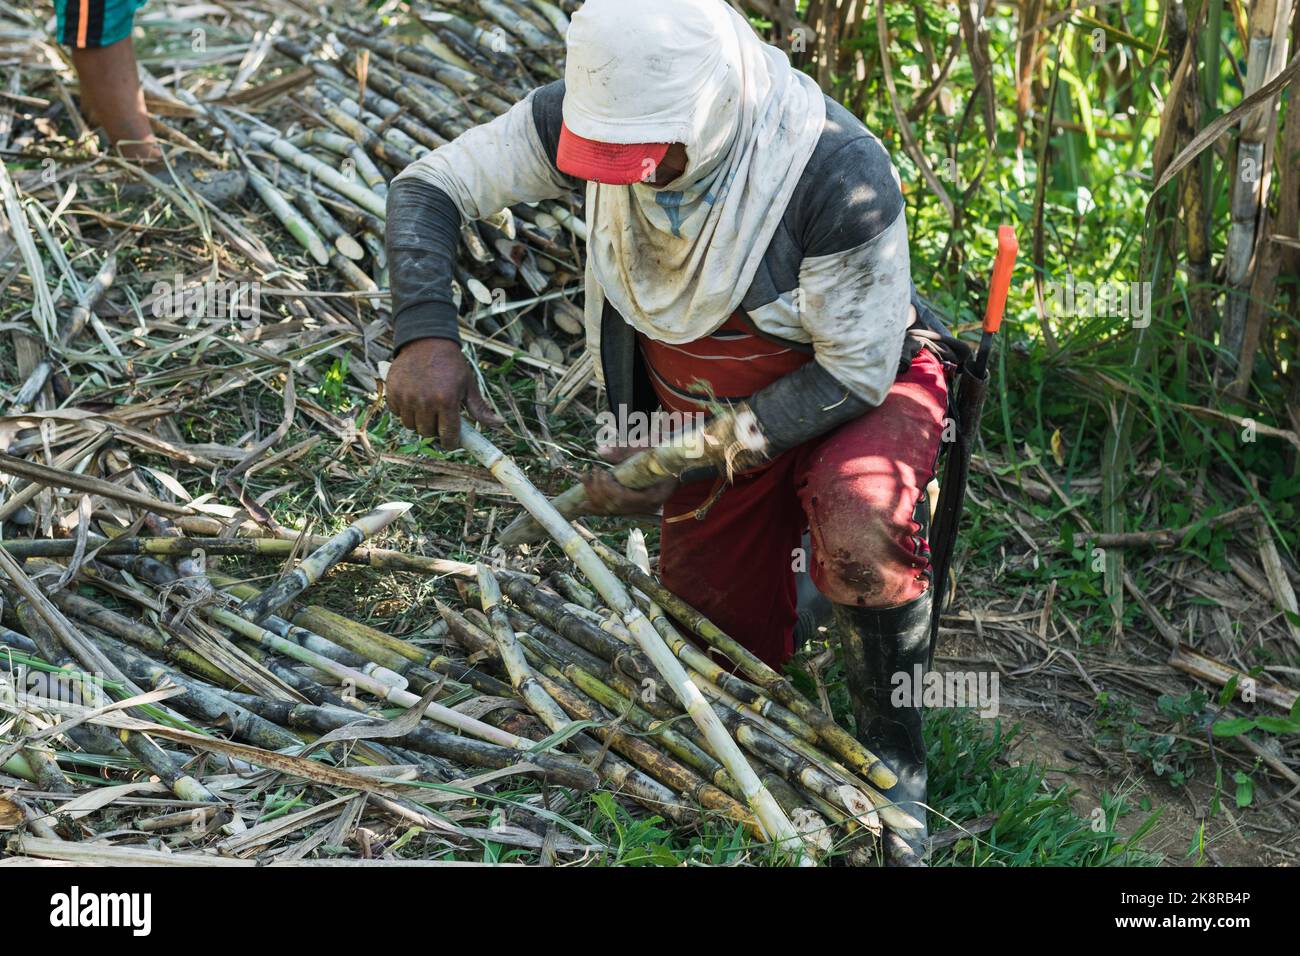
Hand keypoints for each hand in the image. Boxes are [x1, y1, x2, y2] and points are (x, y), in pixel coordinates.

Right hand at [386, 337, 501, 448]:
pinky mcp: (392, 391)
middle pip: (428, 433)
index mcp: (446, 400)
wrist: (427, 341)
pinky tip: (414, 400)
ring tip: (427, 408)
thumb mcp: (469, 385)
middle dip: (436, 430)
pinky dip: (405, 411)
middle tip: (440, 418)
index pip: (448, 435)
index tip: (452, 441)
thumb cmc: (451, 364)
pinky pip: (397, 413)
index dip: (451, 442)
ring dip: (419, 421)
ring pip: (411, 426)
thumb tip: (500, 425)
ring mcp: (406, 397)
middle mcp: (424, 401)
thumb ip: (480, 409)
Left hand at [580, 443, 677, 516]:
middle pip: (617, 506)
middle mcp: (649, 505)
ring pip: (613, 510)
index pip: (627, 498)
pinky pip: (614, 511)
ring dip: (595, 497)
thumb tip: (600, 451)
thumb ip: (623, 450)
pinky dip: (598, 507)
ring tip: (585, 480)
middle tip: (589, 473)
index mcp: (655, 493)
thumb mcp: (645, 447)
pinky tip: (584, 504)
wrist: (676, 458)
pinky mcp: (635, 506)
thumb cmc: (663, 451)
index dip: (609, 488)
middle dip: (598, 491)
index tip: (600, 471)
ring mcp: (642, 508)